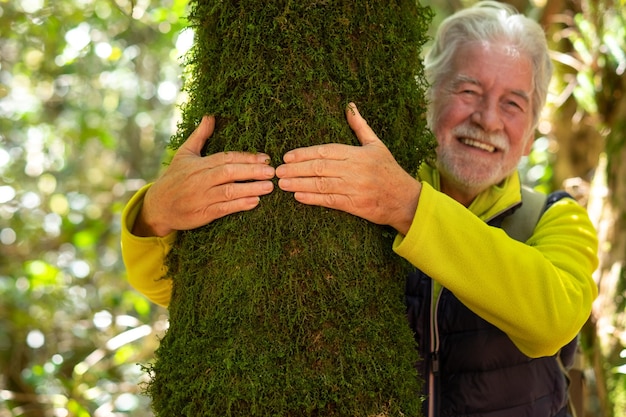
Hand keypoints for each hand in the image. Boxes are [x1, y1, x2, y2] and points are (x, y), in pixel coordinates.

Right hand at [133, 116, 274, 236]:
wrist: (157, 206)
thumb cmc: (174, 178)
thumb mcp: (184, 154)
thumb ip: (199, 136)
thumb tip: (210, 116)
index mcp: (198, 164)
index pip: (226, 158)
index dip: (246, 157)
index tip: (265, 158)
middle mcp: (200, 179)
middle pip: (229, 173)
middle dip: (252, 171)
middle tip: (272, 171)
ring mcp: (201, 197)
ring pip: (229, 191)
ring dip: (250, 189)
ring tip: (269, 187)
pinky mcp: (202, 214)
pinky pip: (224, 209)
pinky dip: (240, 205)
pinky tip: (254, 202)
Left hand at [276, 103, 420, 234]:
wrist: (405, 200)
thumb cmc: (388, 170)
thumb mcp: (377, 145)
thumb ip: (360, 127)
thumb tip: (349, 106)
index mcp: (358, 153)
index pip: (326, 151)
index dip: (305, 153)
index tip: (287, 156)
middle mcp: (355, 170)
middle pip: (320, 167)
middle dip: (297, 169)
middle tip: (278, 171)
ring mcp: (355, 188)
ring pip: (322, 184)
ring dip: (300, 184)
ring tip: (282, 184)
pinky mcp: (355, 205)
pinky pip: (330, 201)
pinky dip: (313, 199)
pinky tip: (298, 197)